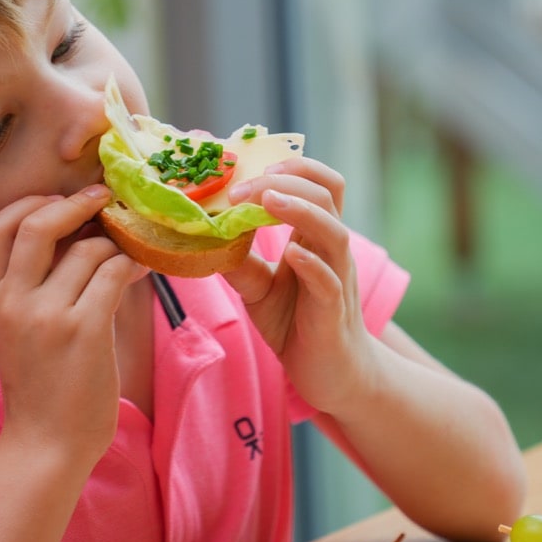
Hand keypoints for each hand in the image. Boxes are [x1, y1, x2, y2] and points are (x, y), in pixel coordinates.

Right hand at [0, 185, 144, 460]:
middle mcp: (16, 301)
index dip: (29, 203)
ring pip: (87, 249)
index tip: (58, 200)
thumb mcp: (19, 332)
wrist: (46, 445)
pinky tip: (138, 271)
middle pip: (35, 223)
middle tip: (102, 199)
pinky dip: (130, 266)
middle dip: (73, 204)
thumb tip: (82, 241)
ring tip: (128, 254)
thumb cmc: (42, 390)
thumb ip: (37, 289)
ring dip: (114, 245)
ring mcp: (50, 316)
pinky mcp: (86, 331)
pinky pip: (112, 274)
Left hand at [222, 159, 374, 414]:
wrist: (331, 376)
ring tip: (267, 200)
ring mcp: (337, 279)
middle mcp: (332, 251)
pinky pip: (328, 282)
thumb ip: (239, 261)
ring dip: (301, 210)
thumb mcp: (259, 288)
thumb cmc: (298, 325)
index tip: (248, 169)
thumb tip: (204, 237)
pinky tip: (290, 253)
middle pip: (327, 194)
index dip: (290, 166)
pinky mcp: (332, 313)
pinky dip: (311, 264)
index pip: (318, 183)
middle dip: (286, 180)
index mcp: (317, 237)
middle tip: (243, 187)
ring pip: (334, 232)